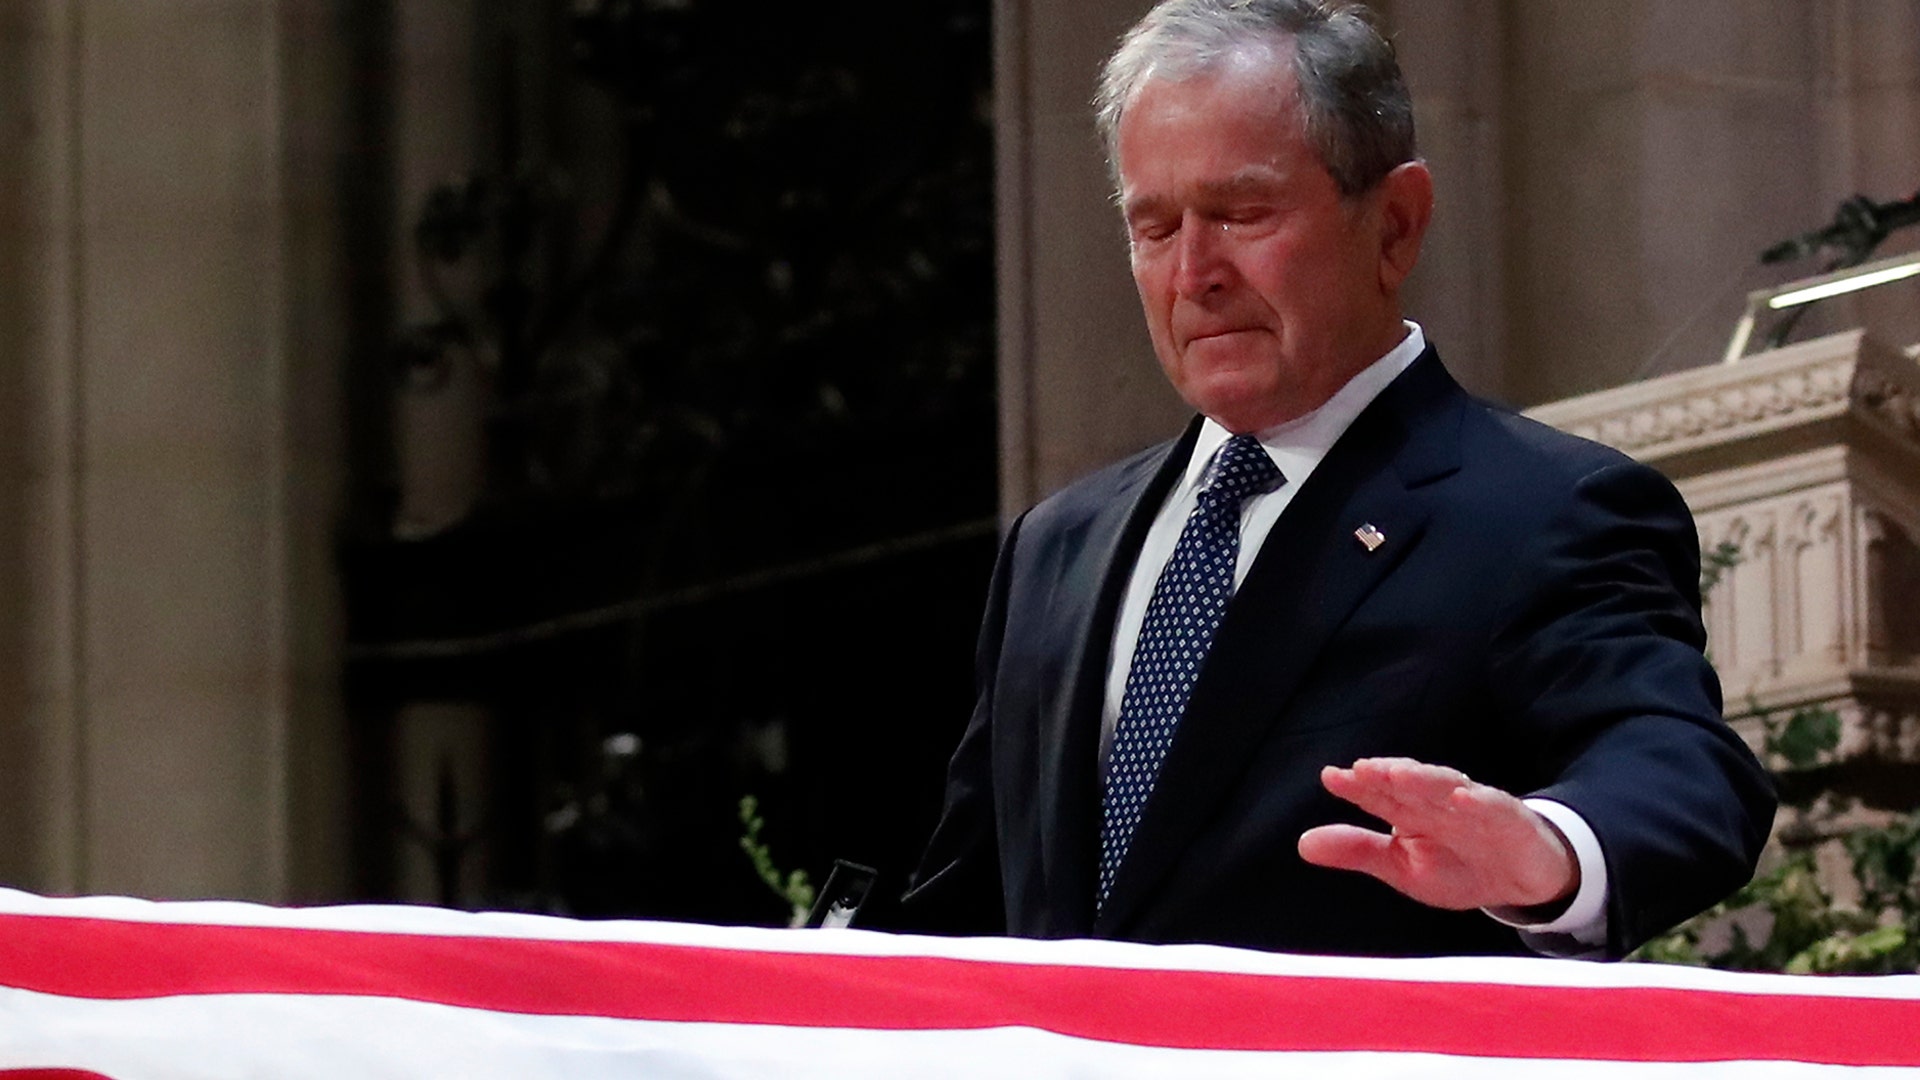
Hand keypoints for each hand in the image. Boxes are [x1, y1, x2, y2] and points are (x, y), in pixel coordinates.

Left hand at [1297, 757, 1577, 911]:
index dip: (1356, 785)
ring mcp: (1475, 807)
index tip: (1330, 777)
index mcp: (1410, 810)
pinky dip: (1480, 802)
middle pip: (1410, 783)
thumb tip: (1303, 844)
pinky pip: (1495, 807)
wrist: (1521, 880)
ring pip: (1447, 787)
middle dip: (1386, 775)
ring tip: (1398, 774)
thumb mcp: (1402, 868)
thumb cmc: (1458, 867)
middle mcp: (1438, 801)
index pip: (1379, 794)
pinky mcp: (1510, 819)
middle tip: (1360, 769)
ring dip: (1424, 778)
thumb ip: (1358, 851)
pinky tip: (1462, 798)